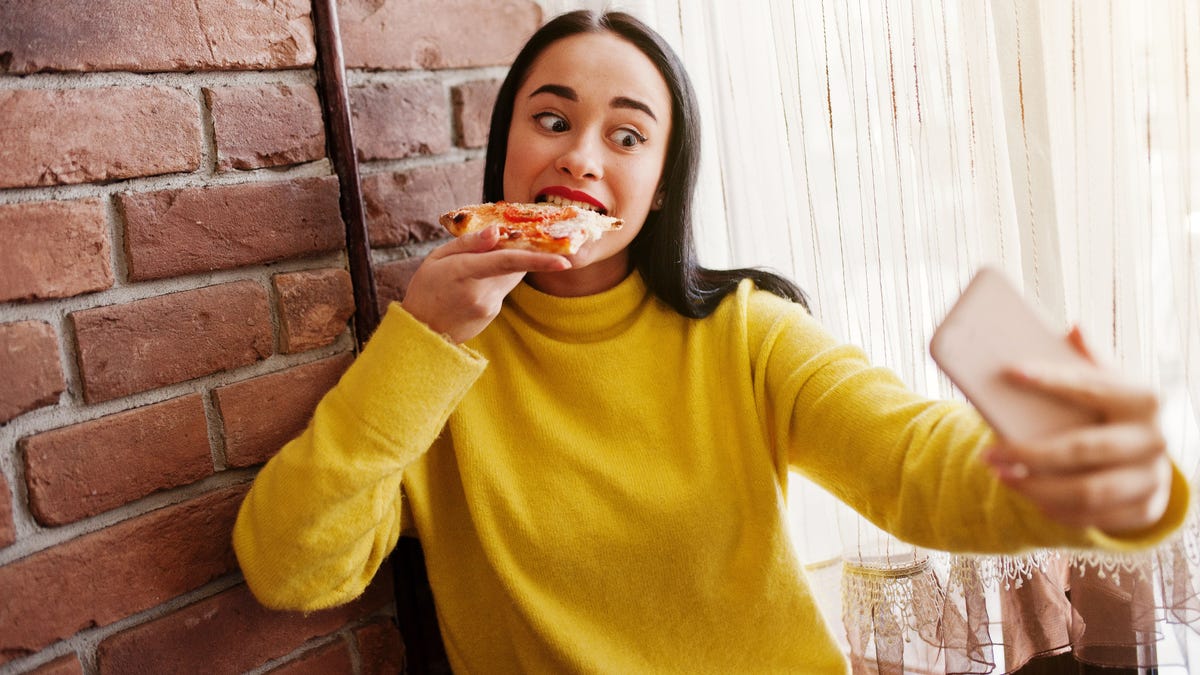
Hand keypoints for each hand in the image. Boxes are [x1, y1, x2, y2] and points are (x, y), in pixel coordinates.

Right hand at [401, 226, 570, 343]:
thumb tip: (496, 232)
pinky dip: (495, 280)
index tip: (564, 260)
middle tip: (511, 237)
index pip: (506, 262)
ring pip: (510, 276)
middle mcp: (480, 293)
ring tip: (475, 265)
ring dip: (504, 265)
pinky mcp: (493, 314)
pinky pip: (502, 289)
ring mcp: (489, 307)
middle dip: (519, 250)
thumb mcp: (437, 258)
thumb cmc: (426, 289)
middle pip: (515, 266)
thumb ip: (468, 244)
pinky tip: (471, 287)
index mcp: (463, 272)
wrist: (421, 332)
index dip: (538, 260)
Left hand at [984, 327, 1172, 534]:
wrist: (1149, 458)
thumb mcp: (1108, 384)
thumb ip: (1090, 361)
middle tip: (988, 454)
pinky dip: (1056, 511)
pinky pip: (1093, 518)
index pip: (1090, 387)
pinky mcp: (1145, 510)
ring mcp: (1152, 478)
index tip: (1010, 371)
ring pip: (1086, 492)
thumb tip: (1074, 328)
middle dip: (1029, 454)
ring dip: (1036, 488)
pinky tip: (1030, 497)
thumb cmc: (1112, 413)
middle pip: (1081, 449)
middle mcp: (1154, 439)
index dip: (1050, 379)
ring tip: (1002, 476)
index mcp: (1143, 399)